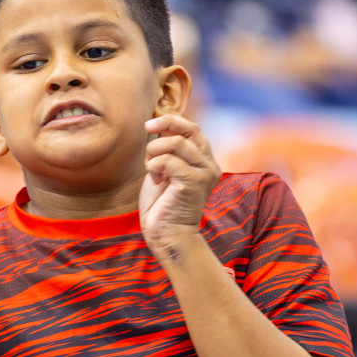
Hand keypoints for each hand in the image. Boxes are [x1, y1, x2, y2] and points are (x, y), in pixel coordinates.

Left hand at [139, 114, 219, 252]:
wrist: (167, 235)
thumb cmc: (162, 206)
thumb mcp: (165, 171)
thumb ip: (167, 151)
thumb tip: (157, 126)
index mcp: (205, 161)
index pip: (193, 129)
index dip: (171, 120)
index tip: (149, 124)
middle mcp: (210, 165)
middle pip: (190, 129)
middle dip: (166, 124)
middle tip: (146, 127)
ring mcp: (205, 173)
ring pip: (176, 143)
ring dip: (154, 152)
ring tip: (152, 170)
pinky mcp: (194, 182)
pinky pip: (168, 160)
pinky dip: (154, 166)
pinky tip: (155, 179)